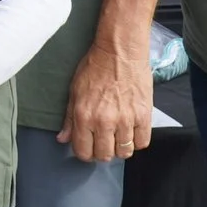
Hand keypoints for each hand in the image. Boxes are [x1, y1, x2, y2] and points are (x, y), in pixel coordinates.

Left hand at [60, 33, 152, 163]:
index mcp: (84, 116)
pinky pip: (142, 142)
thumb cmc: (96, 67)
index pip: (83, 152)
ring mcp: (125, 119)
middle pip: (104, 156)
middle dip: (102, 152)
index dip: (85, 153)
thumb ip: (69, 118)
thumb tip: (63, 138)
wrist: (120, 51)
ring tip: (119, 135)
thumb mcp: (75, 91)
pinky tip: (132, 131)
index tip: (89, 148)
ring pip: (124, 152)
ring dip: (120, 147)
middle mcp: (104, 121)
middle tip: (104, 141)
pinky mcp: (143, 115)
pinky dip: (137, 140)